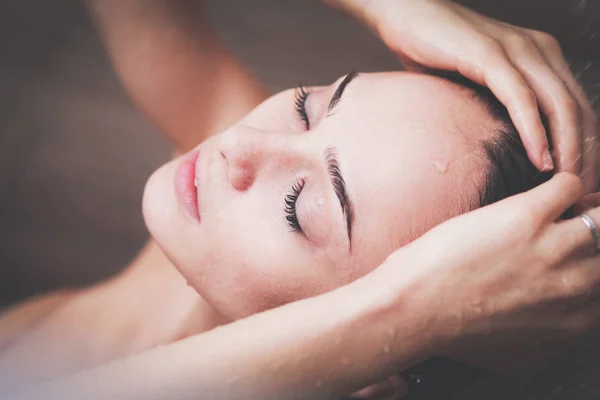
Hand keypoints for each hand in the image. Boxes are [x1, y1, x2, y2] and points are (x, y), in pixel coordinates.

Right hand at [334, 0, 598, 190]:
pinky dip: (534, 131)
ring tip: (565, 184)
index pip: (578, 109)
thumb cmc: (436, 52)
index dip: (585, 149)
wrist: (406, 13)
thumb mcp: (477, 82)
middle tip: (578, 194)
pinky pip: (521, 99)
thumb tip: (503, 145)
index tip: (578, 185)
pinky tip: (539, 158)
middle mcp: (539, 51)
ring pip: (558, 106)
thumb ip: (498, 105)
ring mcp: (517, 50)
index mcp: (541, 57)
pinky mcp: (490, 56)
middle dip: (583, 157)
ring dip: (567, 149)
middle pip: (578, 111)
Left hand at [376, 173, 599, 369]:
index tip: (575, 253)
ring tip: (553, 211)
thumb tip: (556, 323)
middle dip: (592, 234)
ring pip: (599, 215)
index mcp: (576, 319)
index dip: (591, 262)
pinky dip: (559, 186)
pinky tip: (538, 195)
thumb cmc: (453, 332)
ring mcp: (556, 248)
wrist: (417, 309)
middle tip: (566, 227)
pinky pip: (567, 186)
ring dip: (581, 208)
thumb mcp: (513, 353)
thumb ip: (547, 338)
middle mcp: (578, 284)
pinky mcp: (528, 217)